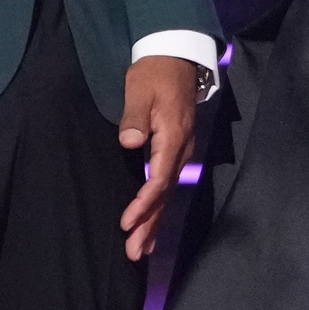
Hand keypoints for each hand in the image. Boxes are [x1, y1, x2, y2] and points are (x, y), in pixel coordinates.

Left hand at [117, 54, 199, 260]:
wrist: (176, 57)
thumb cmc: (154, 73)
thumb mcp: (140, 89)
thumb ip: (135, 116)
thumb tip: (131, 141)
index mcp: (172, 136)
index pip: (159, 178)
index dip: (143, 203)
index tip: (127, 222)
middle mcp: (181, 149)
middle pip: (166, 194)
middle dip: (149, 225)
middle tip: (133, 252)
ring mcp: (181, 151)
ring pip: (169, 194)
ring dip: (154, 223)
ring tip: (141, 250)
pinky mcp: (176, 151)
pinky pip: (169, 185)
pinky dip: (160, 209)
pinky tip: (152, 225)